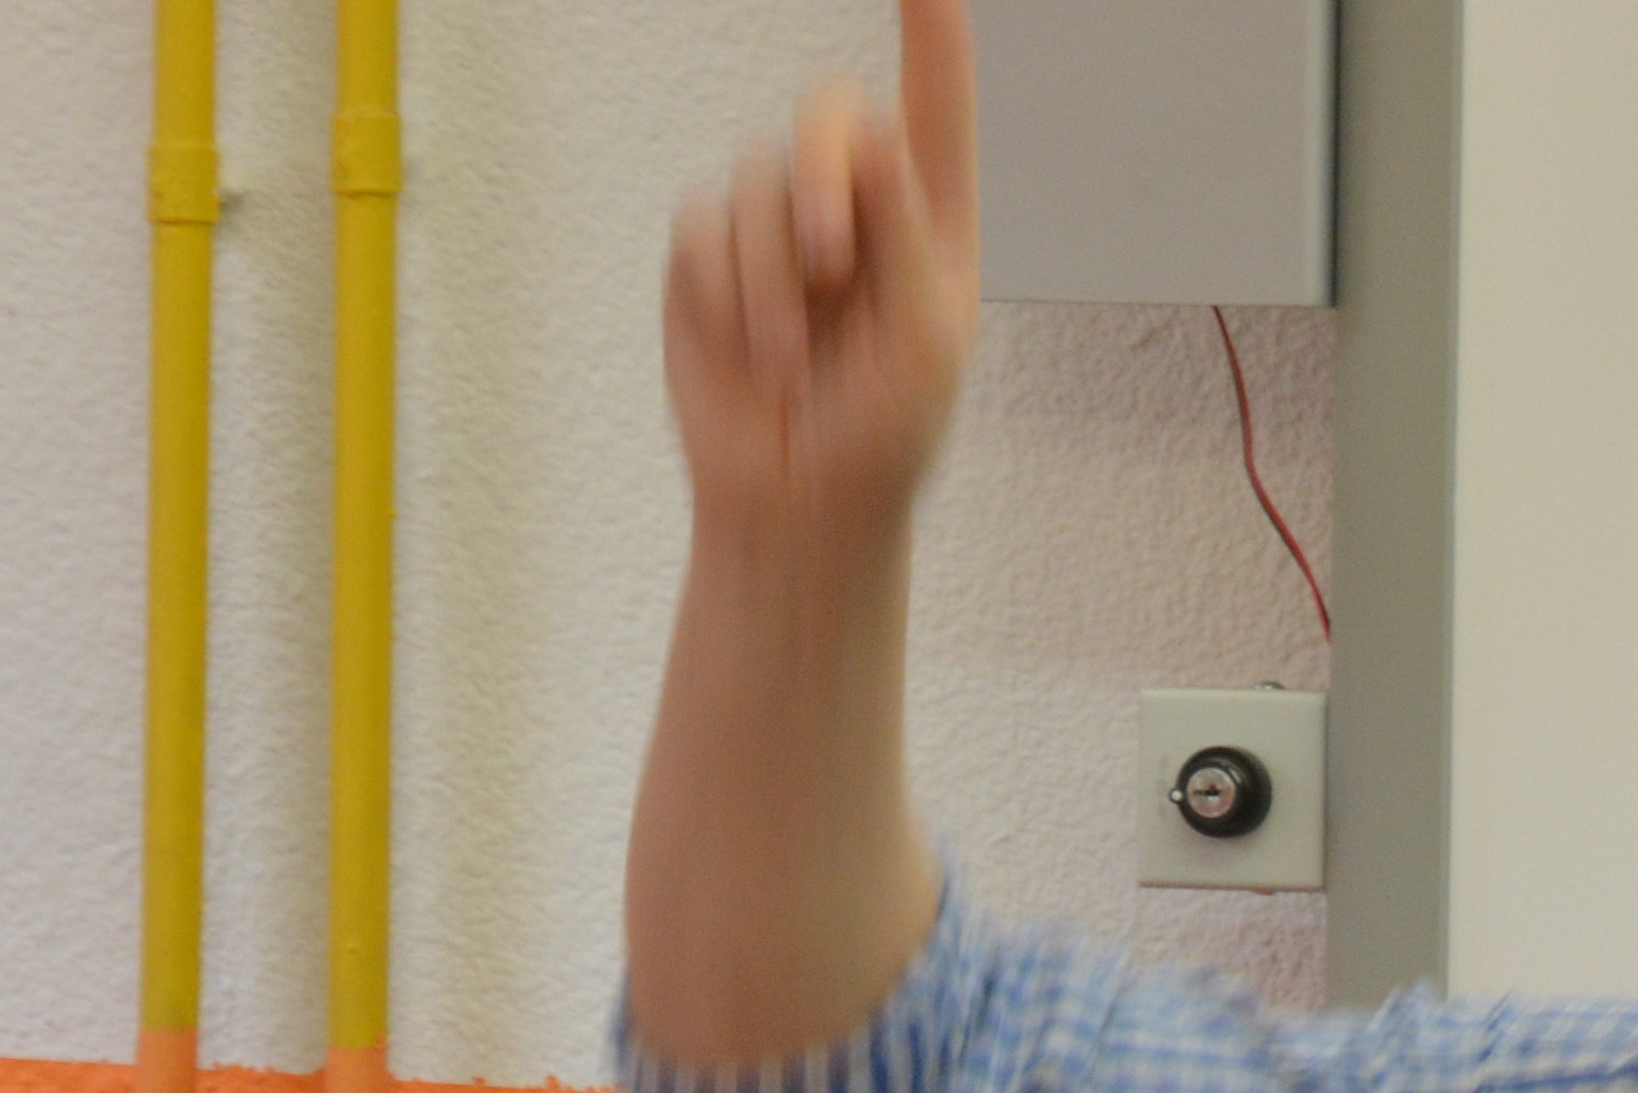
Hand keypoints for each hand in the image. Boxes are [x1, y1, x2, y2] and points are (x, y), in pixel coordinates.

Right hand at [666, 0, 980, 545]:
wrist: (794, 500)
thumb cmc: (880, 433)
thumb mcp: (923, 341)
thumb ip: (904, 236)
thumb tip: (879, 138)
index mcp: (928, 220)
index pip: (935, 108)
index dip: (934, 36)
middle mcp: (853, 204)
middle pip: (829, 114)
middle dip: (822, 174)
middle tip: (831, 262)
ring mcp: (774, 222)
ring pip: (757, 177)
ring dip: (773, 277)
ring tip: (791, 360)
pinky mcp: (708, 250)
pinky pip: (702, 220)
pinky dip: (725, 288)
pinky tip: (749, 350)